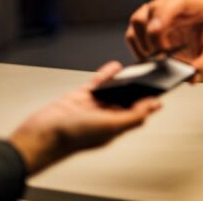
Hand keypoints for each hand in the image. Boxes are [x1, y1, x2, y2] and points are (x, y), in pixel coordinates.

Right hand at [9, 61, 160, 174]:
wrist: (39, 134)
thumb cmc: (72, 136)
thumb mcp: (109, 126)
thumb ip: (134, 116)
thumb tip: (155, 106)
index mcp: (114, 127)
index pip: (138, 113)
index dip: (150, 101)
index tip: (163, 88)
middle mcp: (104, 117)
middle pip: (127, 100)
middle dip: (139, 89)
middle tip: (153, 74)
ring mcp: (91, 107)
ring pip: (113, 90)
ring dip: (124, 80)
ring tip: (139, 69)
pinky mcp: (79, 97)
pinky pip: (97, 83)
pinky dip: (106, 74)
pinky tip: (115, 66)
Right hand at [125, 0, 202, 80]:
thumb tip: (190, 76)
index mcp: (197, 3)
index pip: (177, 0)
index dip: (165, 16)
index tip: (159, 36)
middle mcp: (175, 2)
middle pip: (154, 10)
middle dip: (154, 37)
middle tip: (162, 58)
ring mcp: (159, 10)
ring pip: (139, 19)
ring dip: (144, 43)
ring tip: (156, 59)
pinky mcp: (147, 22)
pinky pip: (133, 32)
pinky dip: (137, 48)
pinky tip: (149, 59)